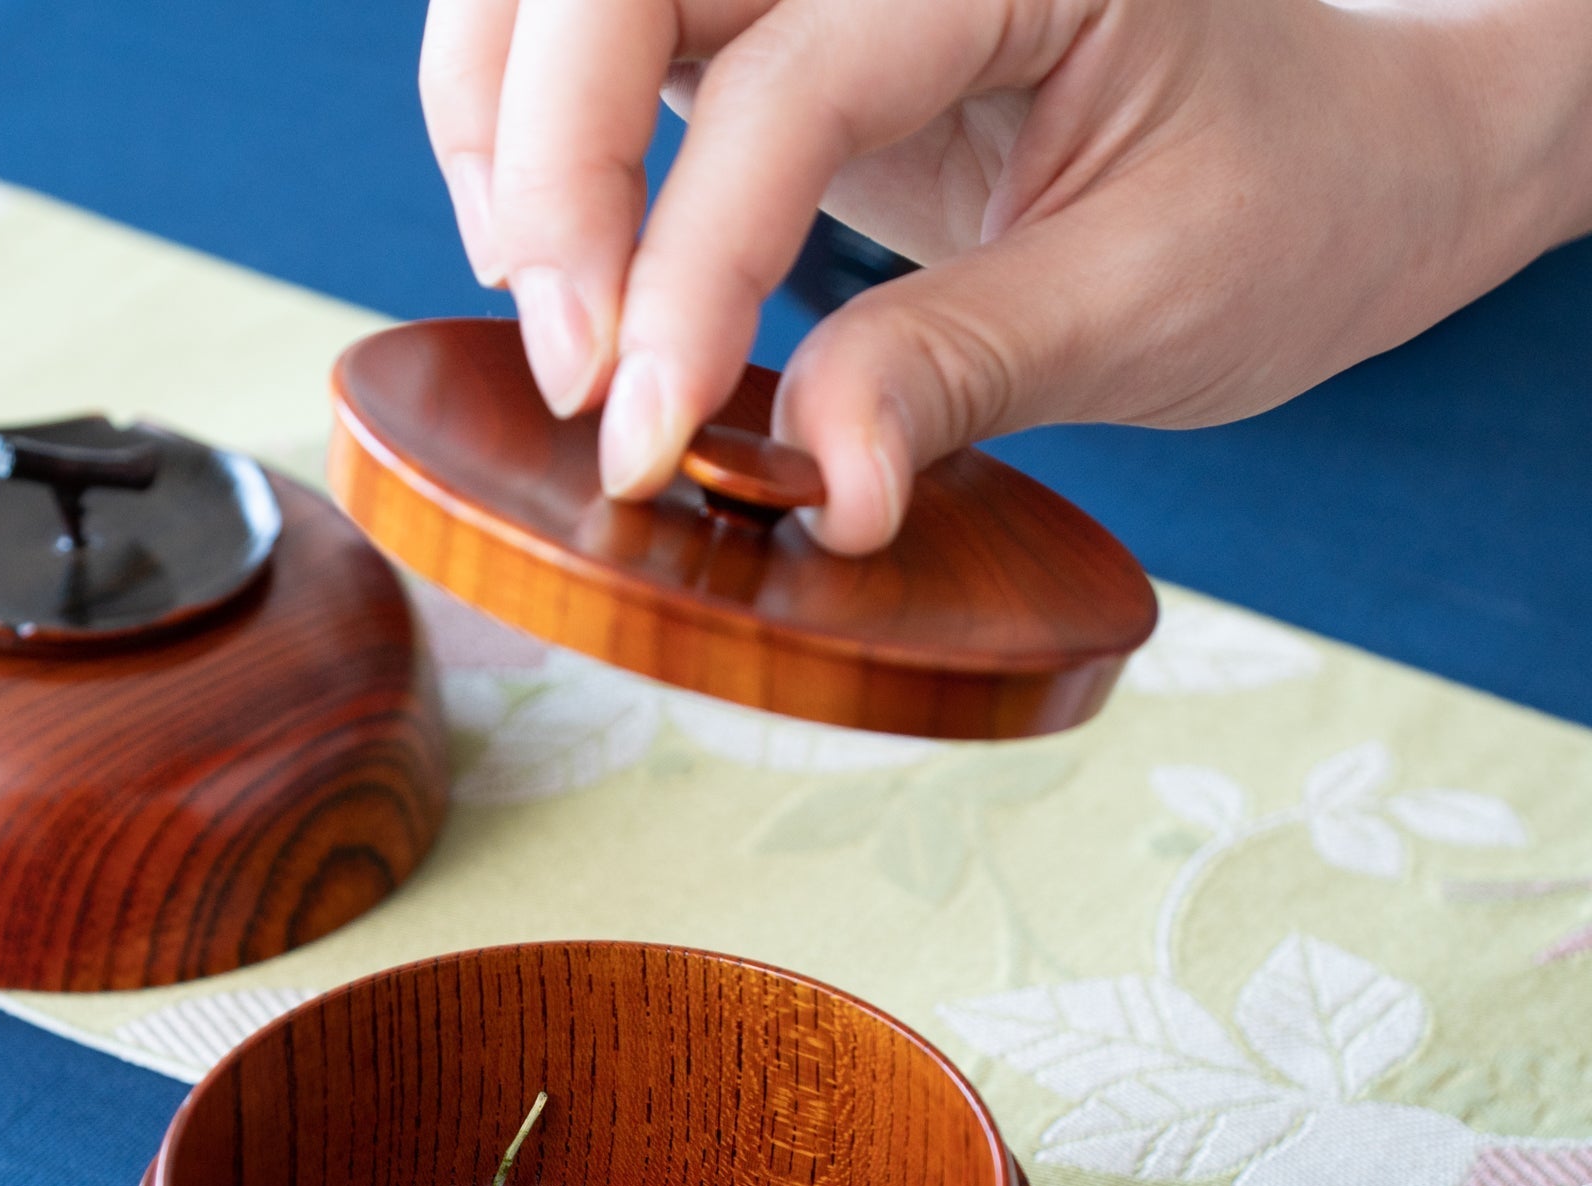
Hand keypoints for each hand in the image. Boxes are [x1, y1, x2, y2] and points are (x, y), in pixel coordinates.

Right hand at [419, 0, 1591, 550]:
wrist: (1329, 156)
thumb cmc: (1280, 202)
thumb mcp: (1154, 297)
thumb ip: (965, 369)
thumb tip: (818, 488)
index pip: (790, 75)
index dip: (691, 266)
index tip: (645, 441)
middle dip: (552, 166)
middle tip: (574, 378)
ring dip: (507, 131)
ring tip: (547, 317)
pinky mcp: (773, 19)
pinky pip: (592, 41)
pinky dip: (534, 136)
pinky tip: (559, 257)